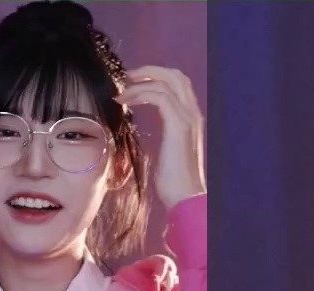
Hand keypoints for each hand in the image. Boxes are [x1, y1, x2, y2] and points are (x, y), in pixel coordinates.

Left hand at [117, 66, 204, 208]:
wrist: (185, 197)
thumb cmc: (173, 181)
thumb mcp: (166, 151)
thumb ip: (162, 135)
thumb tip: (140, 129)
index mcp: (191, 118)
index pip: (178, 84)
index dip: (155, 77)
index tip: (132, 83)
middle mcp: (193, 113)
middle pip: (175, 74)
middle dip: (149, 71)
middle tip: (125, 78)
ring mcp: (188, 117)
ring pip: (167, 81)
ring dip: (139, 83)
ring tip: (120, 93)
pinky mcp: (179, 125)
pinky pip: (160, 96)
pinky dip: (140, 94)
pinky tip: (125, 102)